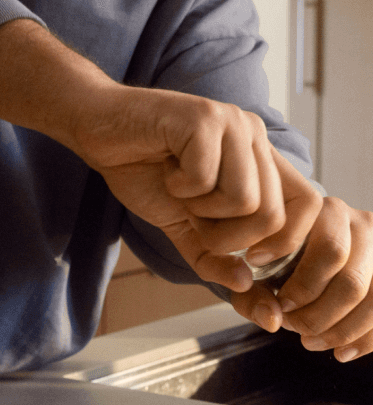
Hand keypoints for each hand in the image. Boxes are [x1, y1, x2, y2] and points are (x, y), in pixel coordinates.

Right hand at [0, 22, 315, 286]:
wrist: (96, 129)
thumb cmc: (140, 170)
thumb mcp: (182, 226)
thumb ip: (212, 257)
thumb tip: (243, 286)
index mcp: (260, 159)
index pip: (308, 205)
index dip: (284, 244)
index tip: (247, 261)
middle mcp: (254, 136)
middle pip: (273, 215)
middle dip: (228, 238)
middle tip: (195, 221)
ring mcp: (232, 124)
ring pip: (244, 200)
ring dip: (201, 210)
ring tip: (178, 190)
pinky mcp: (203, 118)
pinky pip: (205, 179)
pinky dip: (178, 187)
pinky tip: (165, 169)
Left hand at [229, 197, 372, 361]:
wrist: (287, 246)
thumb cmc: (266, 253)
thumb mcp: (247, 268)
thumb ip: (251, 294)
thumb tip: (274, 320)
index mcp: (318, 210)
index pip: (329, 251)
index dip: (305, 283)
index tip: (281, 303)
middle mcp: (355, 221)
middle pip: (352, 280)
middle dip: (318, 314)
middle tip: (290, 325)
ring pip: (372, 297)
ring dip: (341, 330)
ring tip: (309, 342)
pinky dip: (365, 338)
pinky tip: (341, 353)